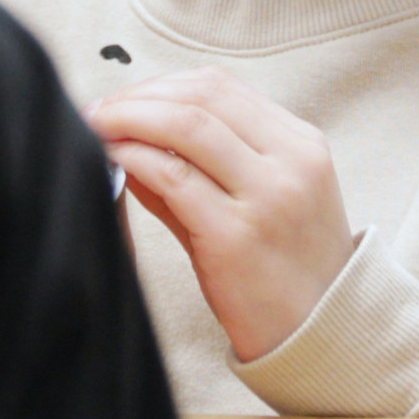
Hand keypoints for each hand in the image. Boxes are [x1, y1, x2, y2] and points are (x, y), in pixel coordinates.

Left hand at [86, 68, 356, 362]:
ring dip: (131, 119)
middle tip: (99, 110)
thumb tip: (136, 139)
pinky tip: (115, 160)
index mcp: (302, 145)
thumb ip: (209, 166)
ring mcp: (266, 197)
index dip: (163, 85)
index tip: (126, 98)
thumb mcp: (268, 200)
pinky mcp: (235, 236)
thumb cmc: (287, 270)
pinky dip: (136, 158)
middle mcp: (290, 162)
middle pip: (202, 97)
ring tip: (98, 129)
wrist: (320, 333)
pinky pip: (173, 178)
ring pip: (187, 127)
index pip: (222, 87)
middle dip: (140, 96)